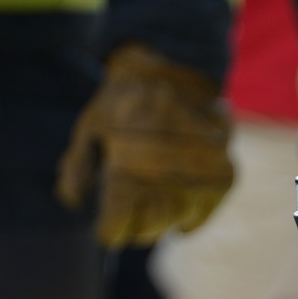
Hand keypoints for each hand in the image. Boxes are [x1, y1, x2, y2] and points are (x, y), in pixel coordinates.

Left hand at [56, 43, 233, 247]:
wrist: (178, 68)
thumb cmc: (124, 101)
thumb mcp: (89, 127)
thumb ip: (76, 169)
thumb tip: (73, 203)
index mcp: (129, 168)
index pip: (116, 228)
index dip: (109, 229)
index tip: (107, 223)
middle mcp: (169, 178)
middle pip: (147, 230)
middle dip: (134, 224)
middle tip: (128, 207)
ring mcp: (201, 180)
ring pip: (174, 222)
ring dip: (159, 215)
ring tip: (151, 192)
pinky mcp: (224, 178)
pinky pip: (199, 214)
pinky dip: (185, 212)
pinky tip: (172, 193)